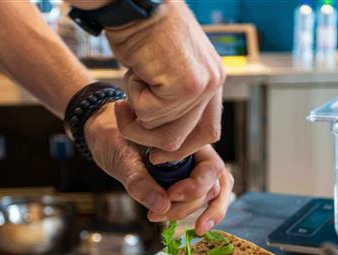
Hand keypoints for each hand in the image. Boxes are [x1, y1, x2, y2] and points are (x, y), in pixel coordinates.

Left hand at [85, 103, 232, 234]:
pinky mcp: (186, 179)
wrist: (106, 130)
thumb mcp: (121, 157)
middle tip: (160, 215)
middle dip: (191, 204)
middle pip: (214, 184)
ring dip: (201, 212)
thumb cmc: (113, 135)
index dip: (194, 187)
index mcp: (188, 139)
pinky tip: (193, 228)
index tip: (170, 195)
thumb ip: (139, 181)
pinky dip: (202, 212)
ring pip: (214, 193)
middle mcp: (197, 152)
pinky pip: (204, 197)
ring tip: (175, 226)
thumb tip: (162, 207)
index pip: (210, 168)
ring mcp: (194, 166)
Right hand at [105, 1, 224, 163]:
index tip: (156, 155)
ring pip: (164, 132)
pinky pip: (148, 115)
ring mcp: (202, 85)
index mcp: (212, 79)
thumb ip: (175, 95)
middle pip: (184, 138)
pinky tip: (134, 70)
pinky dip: (132, 97)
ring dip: (137, 116)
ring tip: (130, 84)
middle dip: (149, 139)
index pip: (208, 130)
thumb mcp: (168, 66)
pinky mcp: (184, 86)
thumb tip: (168, 138)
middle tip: (125, 119)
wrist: (133, 0)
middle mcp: (213, 83)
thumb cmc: (143, 29)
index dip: (181, 148)